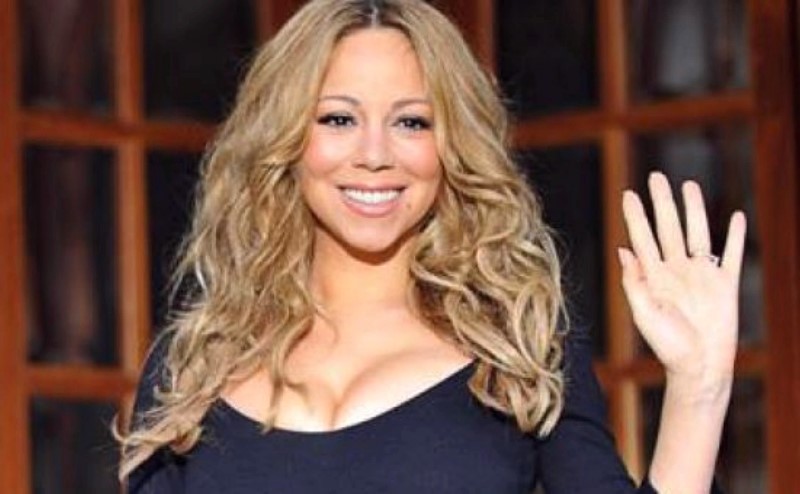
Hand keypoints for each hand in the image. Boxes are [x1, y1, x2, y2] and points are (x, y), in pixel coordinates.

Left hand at [618, 172, 746, 387]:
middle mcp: (676, 271)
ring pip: (698, 233)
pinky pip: (731, 255)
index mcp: (654, 276)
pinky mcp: (725, 285)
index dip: (635, 216)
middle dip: (662, 202)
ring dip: (694, 210)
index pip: (642, 238)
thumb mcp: (644, 313)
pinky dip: (735, 236)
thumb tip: (623, 250)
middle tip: (656, 176)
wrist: (699, 367)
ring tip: (688, 186)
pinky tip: (737, 217)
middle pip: (668, 228)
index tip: (628, 193)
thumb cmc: (667, 346)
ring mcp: (701, 276)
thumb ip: (634, 282)